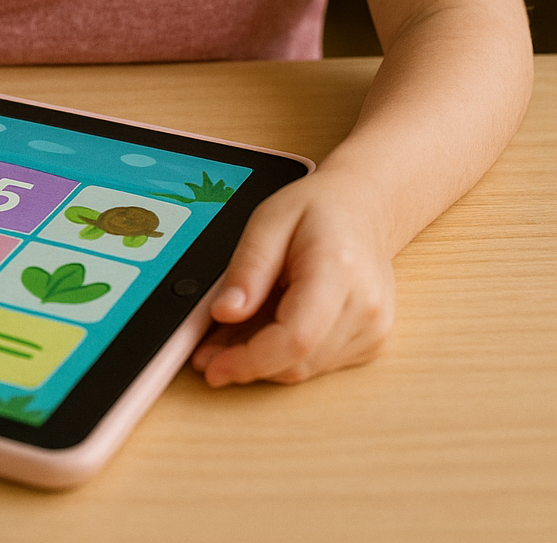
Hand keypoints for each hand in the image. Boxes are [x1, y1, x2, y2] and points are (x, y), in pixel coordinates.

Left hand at [191, 171, 394, 385]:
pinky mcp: (371, 342)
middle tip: (206, 351)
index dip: (250, 360)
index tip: (213, 366)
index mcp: (339, 269)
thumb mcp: (268, 220)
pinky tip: (265, 333)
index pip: (296, 338)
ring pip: (304, 369)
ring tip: (230, 338)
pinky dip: (284, 357)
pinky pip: (318, 364)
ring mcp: (373, 329)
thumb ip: (247, 267)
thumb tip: (224, 312)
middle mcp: (365, 306)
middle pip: (298, 361)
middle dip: (245, 363)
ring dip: (262, 363)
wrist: (363, 209)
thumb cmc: (319, 210)